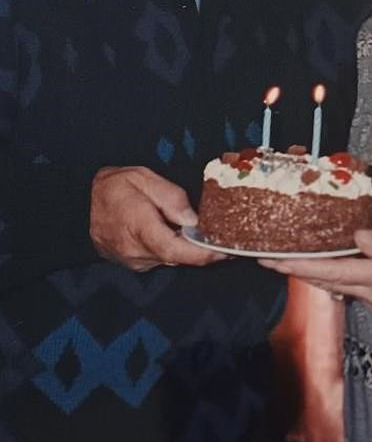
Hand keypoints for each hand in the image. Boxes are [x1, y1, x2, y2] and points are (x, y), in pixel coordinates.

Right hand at [91, 166, 224, 270]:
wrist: (78, 202)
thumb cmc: (113, 186)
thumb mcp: (143, 178)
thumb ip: (170, 198)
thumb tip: (193, 220)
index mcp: (138, 226)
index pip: (174, 250)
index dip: (201, 254)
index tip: (223, 252)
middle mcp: (135, 249)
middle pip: (177, 256)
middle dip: (200, 248)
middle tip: (220, 236)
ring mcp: (132, 260)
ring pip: (170, 258)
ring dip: (185, 247)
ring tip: (196, 230)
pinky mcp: (133, 263)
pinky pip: (160, 258)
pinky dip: (172, 248)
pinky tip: (174, 232)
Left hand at [260, 229, 371, 330]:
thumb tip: (354, 238)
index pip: (329, 273)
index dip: (297, 267)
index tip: (272, 261)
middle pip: (325, 282)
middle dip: (294, 271)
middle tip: (267, 259)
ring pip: (335, 285)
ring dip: (310, 274)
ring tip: (287, 260)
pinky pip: (349, 285)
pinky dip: (330, 275)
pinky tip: (323, 265)